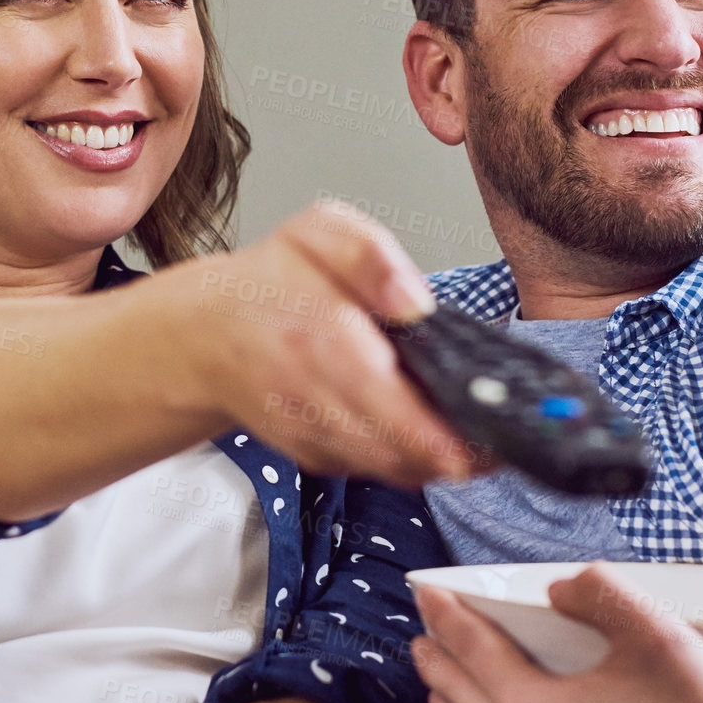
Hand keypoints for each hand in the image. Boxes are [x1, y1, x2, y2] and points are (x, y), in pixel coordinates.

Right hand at [163, 200, 492, 486]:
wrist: (206, 334)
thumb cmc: (272, 282)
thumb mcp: (318, 233)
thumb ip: (369, 255)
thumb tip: (412, 302)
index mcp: (319, 336)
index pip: (383, 399)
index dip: (435, 433)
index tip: (479, 444)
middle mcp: (310, 394)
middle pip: (393, 448)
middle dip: (453, 455)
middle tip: (496, 447)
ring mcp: (308, 431)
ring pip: (386, 467)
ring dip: (434, 463)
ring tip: (476, 447)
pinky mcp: (310, 453)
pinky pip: (369, 470)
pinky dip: (404, 462)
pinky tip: (429, 441)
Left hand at [412, 562, 702, 702]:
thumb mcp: (659, 634)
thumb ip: (599, 590)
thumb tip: (559, 584)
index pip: (468, 647)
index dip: (444, 612)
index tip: (427, 592)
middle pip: (455, 696)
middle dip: (436, 656)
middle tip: (427, 628)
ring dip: (450, 700)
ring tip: (443, 674)